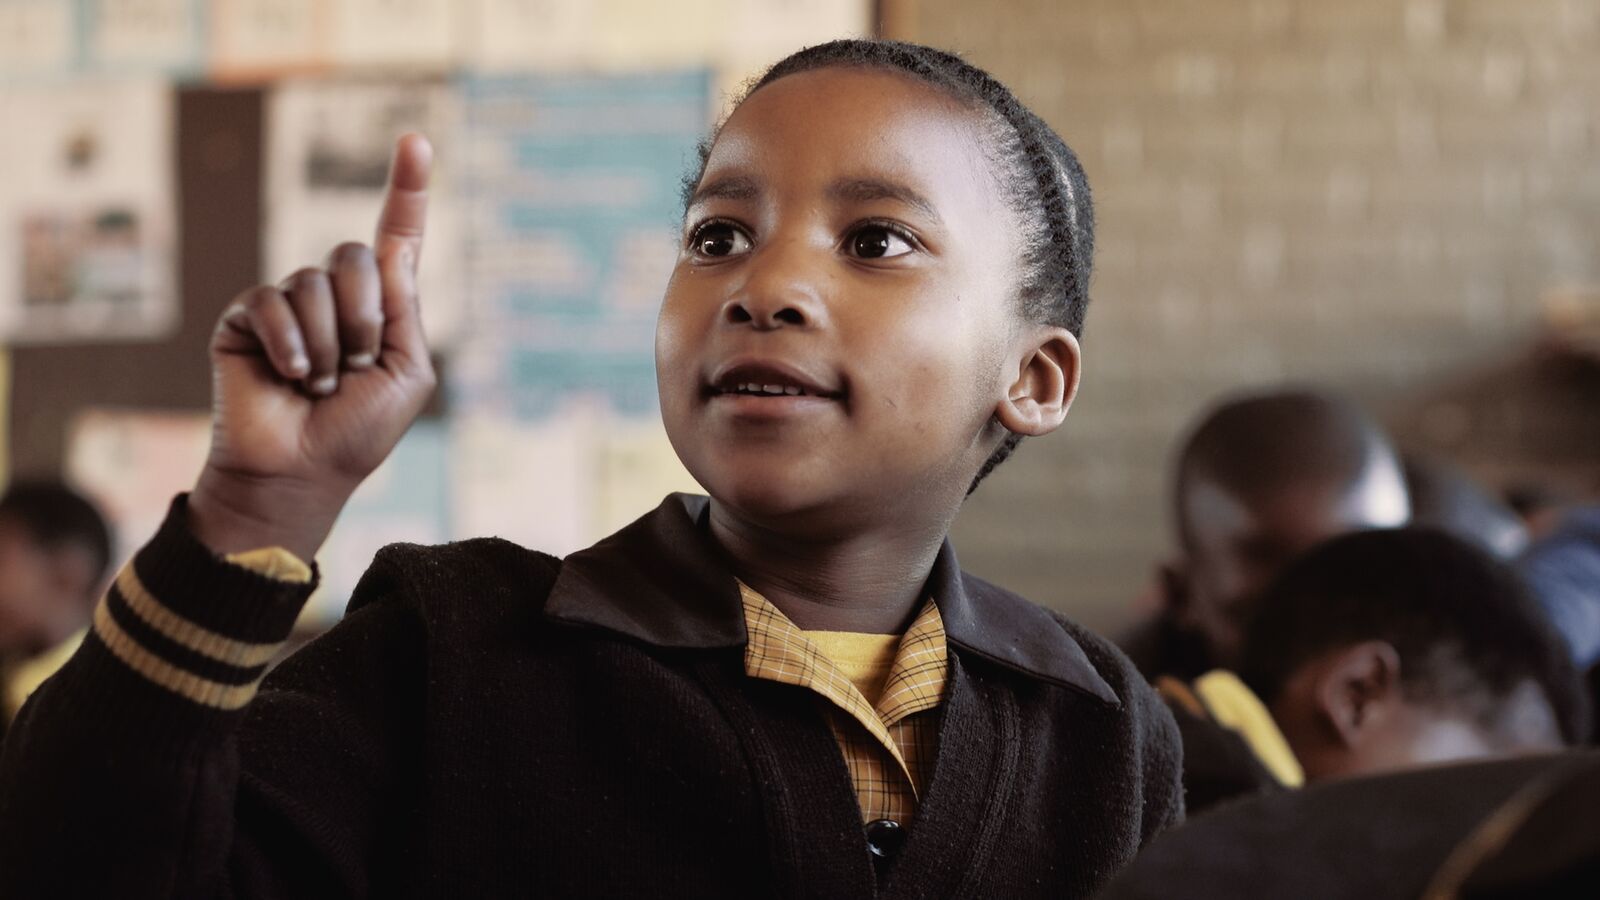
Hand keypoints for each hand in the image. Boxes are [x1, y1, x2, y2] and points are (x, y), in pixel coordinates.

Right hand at [189, 134, 436, 560]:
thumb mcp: (407, 373)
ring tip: (318, 384)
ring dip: (328, 343)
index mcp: (382, 308)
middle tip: (354, 367)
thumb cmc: (358, 432)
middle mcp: (335, 297)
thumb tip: (395, 245)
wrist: (300, 473)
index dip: (407, 189)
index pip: (396, 238)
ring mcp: (289, 304)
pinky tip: (290, 376)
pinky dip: (292, 344)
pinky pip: (273, 300)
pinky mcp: (247, 317)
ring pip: (315, 282)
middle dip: (365, 317)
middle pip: (354, 255)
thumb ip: (406, 309)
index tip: (417, 140)